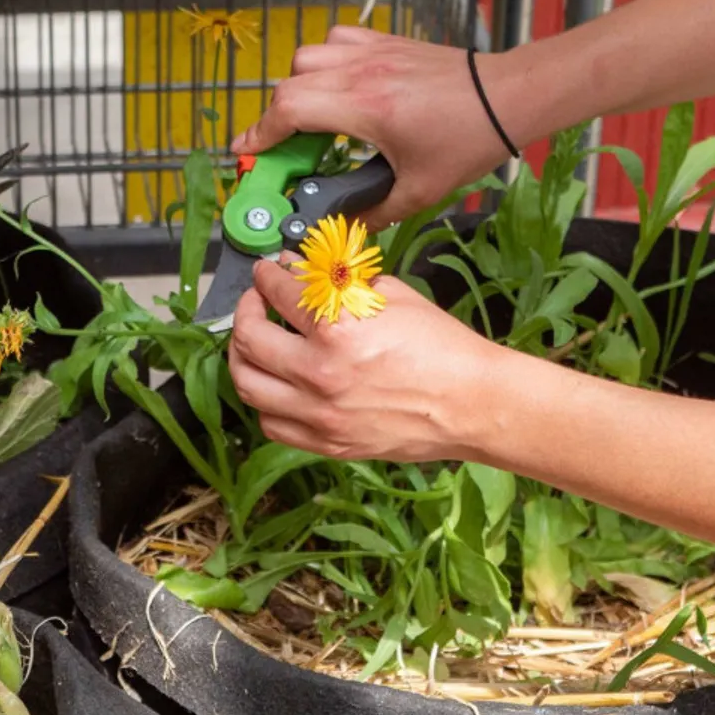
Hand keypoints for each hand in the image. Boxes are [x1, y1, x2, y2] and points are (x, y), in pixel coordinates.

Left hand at [225, 255, 511, 460]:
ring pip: (247, 385)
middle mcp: (320, 373)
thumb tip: (304, 270)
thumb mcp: (395, 295)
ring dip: (241, 356)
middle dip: (245, 309)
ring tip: (252, 341)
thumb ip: (342, 283)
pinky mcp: (327, 444)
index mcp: (338, 329)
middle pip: (249, 338)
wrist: (473, 404)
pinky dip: (263, 401)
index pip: (280, 292)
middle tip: (256, 301)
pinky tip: (274, 384)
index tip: (268, 271)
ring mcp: (320, 415)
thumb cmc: (443, 348)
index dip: (267, 275)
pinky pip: (271, 424)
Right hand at [230, 28, 532, 225]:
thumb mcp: (420, 190)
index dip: (260, 133)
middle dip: (276, 117)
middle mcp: (363, 72)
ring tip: (312, 118)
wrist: (508, 97)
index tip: (247, 153)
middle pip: (290, 82)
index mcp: (367, 107)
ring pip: (308, 56)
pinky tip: (338, 87)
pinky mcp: (387, 43)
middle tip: (281, 148)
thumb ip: (374, 212)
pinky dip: (325, 61)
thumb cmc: (469, 140)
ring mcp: (374, 52)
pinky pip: (336, 40)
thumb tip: (342, 227)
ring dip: (299, 86)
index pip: (290, 108)